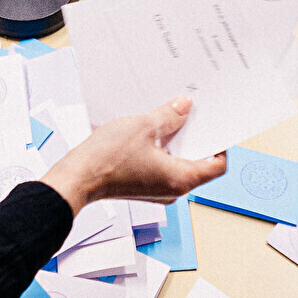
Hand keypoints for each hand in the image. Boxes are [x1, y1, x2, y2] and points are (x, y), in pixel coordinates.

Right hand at [40, 98, 224, 210]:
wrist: (77, 178)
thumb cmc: (107, 160)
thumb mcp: (144, 126)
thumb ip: (169, 116)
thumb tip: (184, 107)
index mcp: (181, 179)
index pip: (217, 165)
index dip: (221, 144)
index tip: (215, 125)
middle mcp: (173, 190)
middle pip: (198, 163)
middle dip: (195, 137)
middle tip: (191, 114)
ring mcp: (157, 190)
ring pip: (178, 164)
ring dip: (175, 141)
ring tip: (168, 118)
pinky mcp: (143, 186)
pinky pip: (161, 166)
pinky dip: (161, 149)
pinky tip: (150, 131)